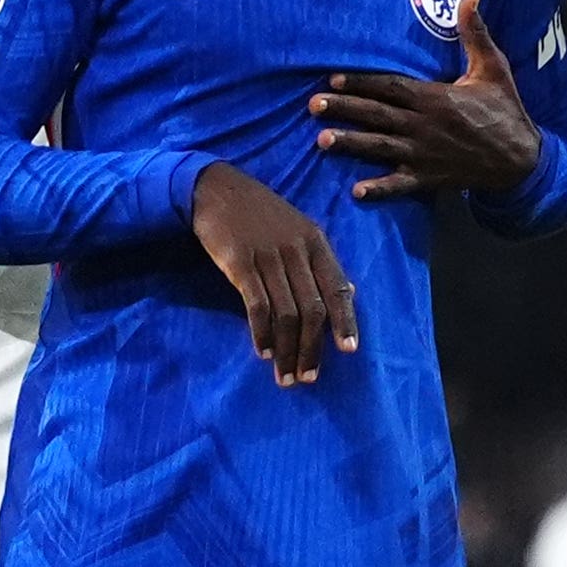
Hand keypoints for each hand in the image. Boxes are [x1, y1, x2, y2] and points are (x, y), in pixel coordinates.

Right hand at [189, 161, 357, 386]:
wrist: (217, 189)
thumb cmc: (260, 214)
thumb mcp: (299, 230)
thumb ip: (320, 262)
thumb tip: (349, 293)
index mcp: (316, 242)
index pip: (337, 287)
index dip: (345, 321)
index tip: (348, 350)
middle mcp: (296, 250)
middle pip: (312, 309)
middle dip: (312, 348)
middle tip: (308, 377)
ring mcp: (268, 257)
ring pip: (286, 314)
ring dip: (288, 350)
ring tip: (285, 376)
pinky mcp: (240, 264)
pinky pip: (257, 306)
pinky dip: (262, 333)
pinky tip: (263, 351)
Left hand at [315, 0, 542, 204]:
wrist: (521, 159)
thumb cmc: (505, 109)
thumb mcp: (493, 67)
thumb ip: (475, 33)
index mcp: (436, 98)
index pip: (391, 87)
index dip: (361, 82)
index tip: (333, 78)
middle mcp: (424, 126)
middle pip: (377, 115)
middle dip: (345, 109)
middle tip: (313, 105)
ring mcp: (425, 154)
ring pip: (381, 147)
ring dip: (351, 144)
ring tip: (322, 141)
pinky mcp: (430, 178)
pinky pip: (401, 185)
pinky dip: (380, 189)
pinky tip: (357, 192)